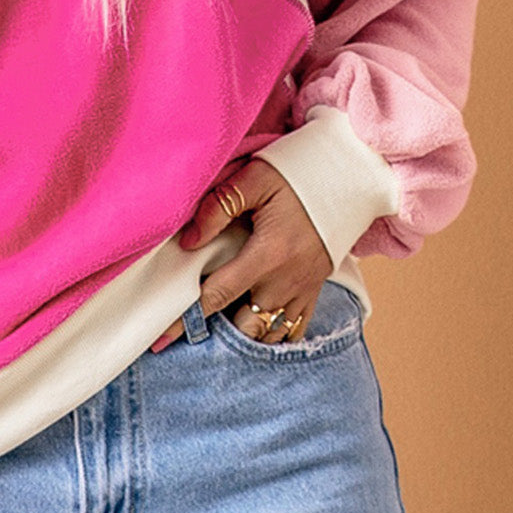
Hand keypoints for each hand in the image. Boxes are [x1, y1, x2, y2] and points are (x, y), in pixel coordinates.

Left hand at [149, 157, 332, 350]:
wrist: (349, 179)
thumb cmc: (298, 175)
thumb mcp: (256, 179)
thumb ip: (220, 206)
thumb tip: (190, 240)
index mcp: (269, 253)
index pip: (218, 294)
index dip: (187, 318)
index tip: (162, 337)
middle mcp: (287, 280)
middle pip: (243, 324)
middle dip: (215, 330)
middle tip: (189, 327)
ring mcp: (304, 289)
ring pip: (267, 333)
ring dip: (242, 332)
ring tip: (219, 327)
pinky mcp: (315, 290)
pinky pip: (292, 329)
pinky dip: (270, 334)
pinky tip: (251, 327)